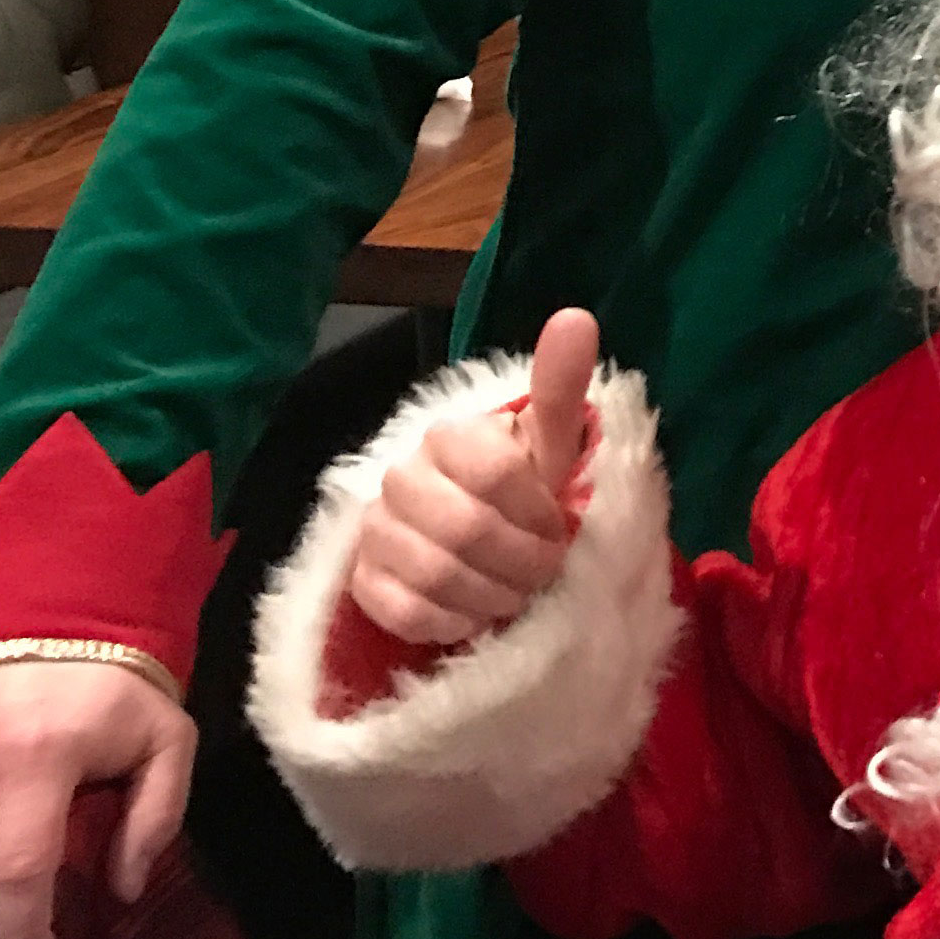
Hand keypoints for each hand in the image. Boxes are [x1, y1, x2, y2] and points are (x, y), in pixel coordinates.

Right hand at [350, 307, 597, 647]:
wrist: (490, 546)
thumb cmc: (527, 492)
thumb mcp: (554, 444)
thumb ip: (558, 385)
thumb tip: (576, 316)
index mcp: (450, 437)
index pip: (494, 471)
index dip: (538, 513)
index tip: (560, 529)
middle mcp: (402, 476)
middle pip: (463, 529)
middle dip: (519, 563)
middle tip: (543, 574)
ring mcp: (377, 529)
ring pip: (432, 574)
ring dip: (490, 596)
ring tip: (515, 595)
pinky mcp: (363, 579)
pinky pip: (403, 611)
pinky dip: (451, 622)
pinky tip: (473, 616)